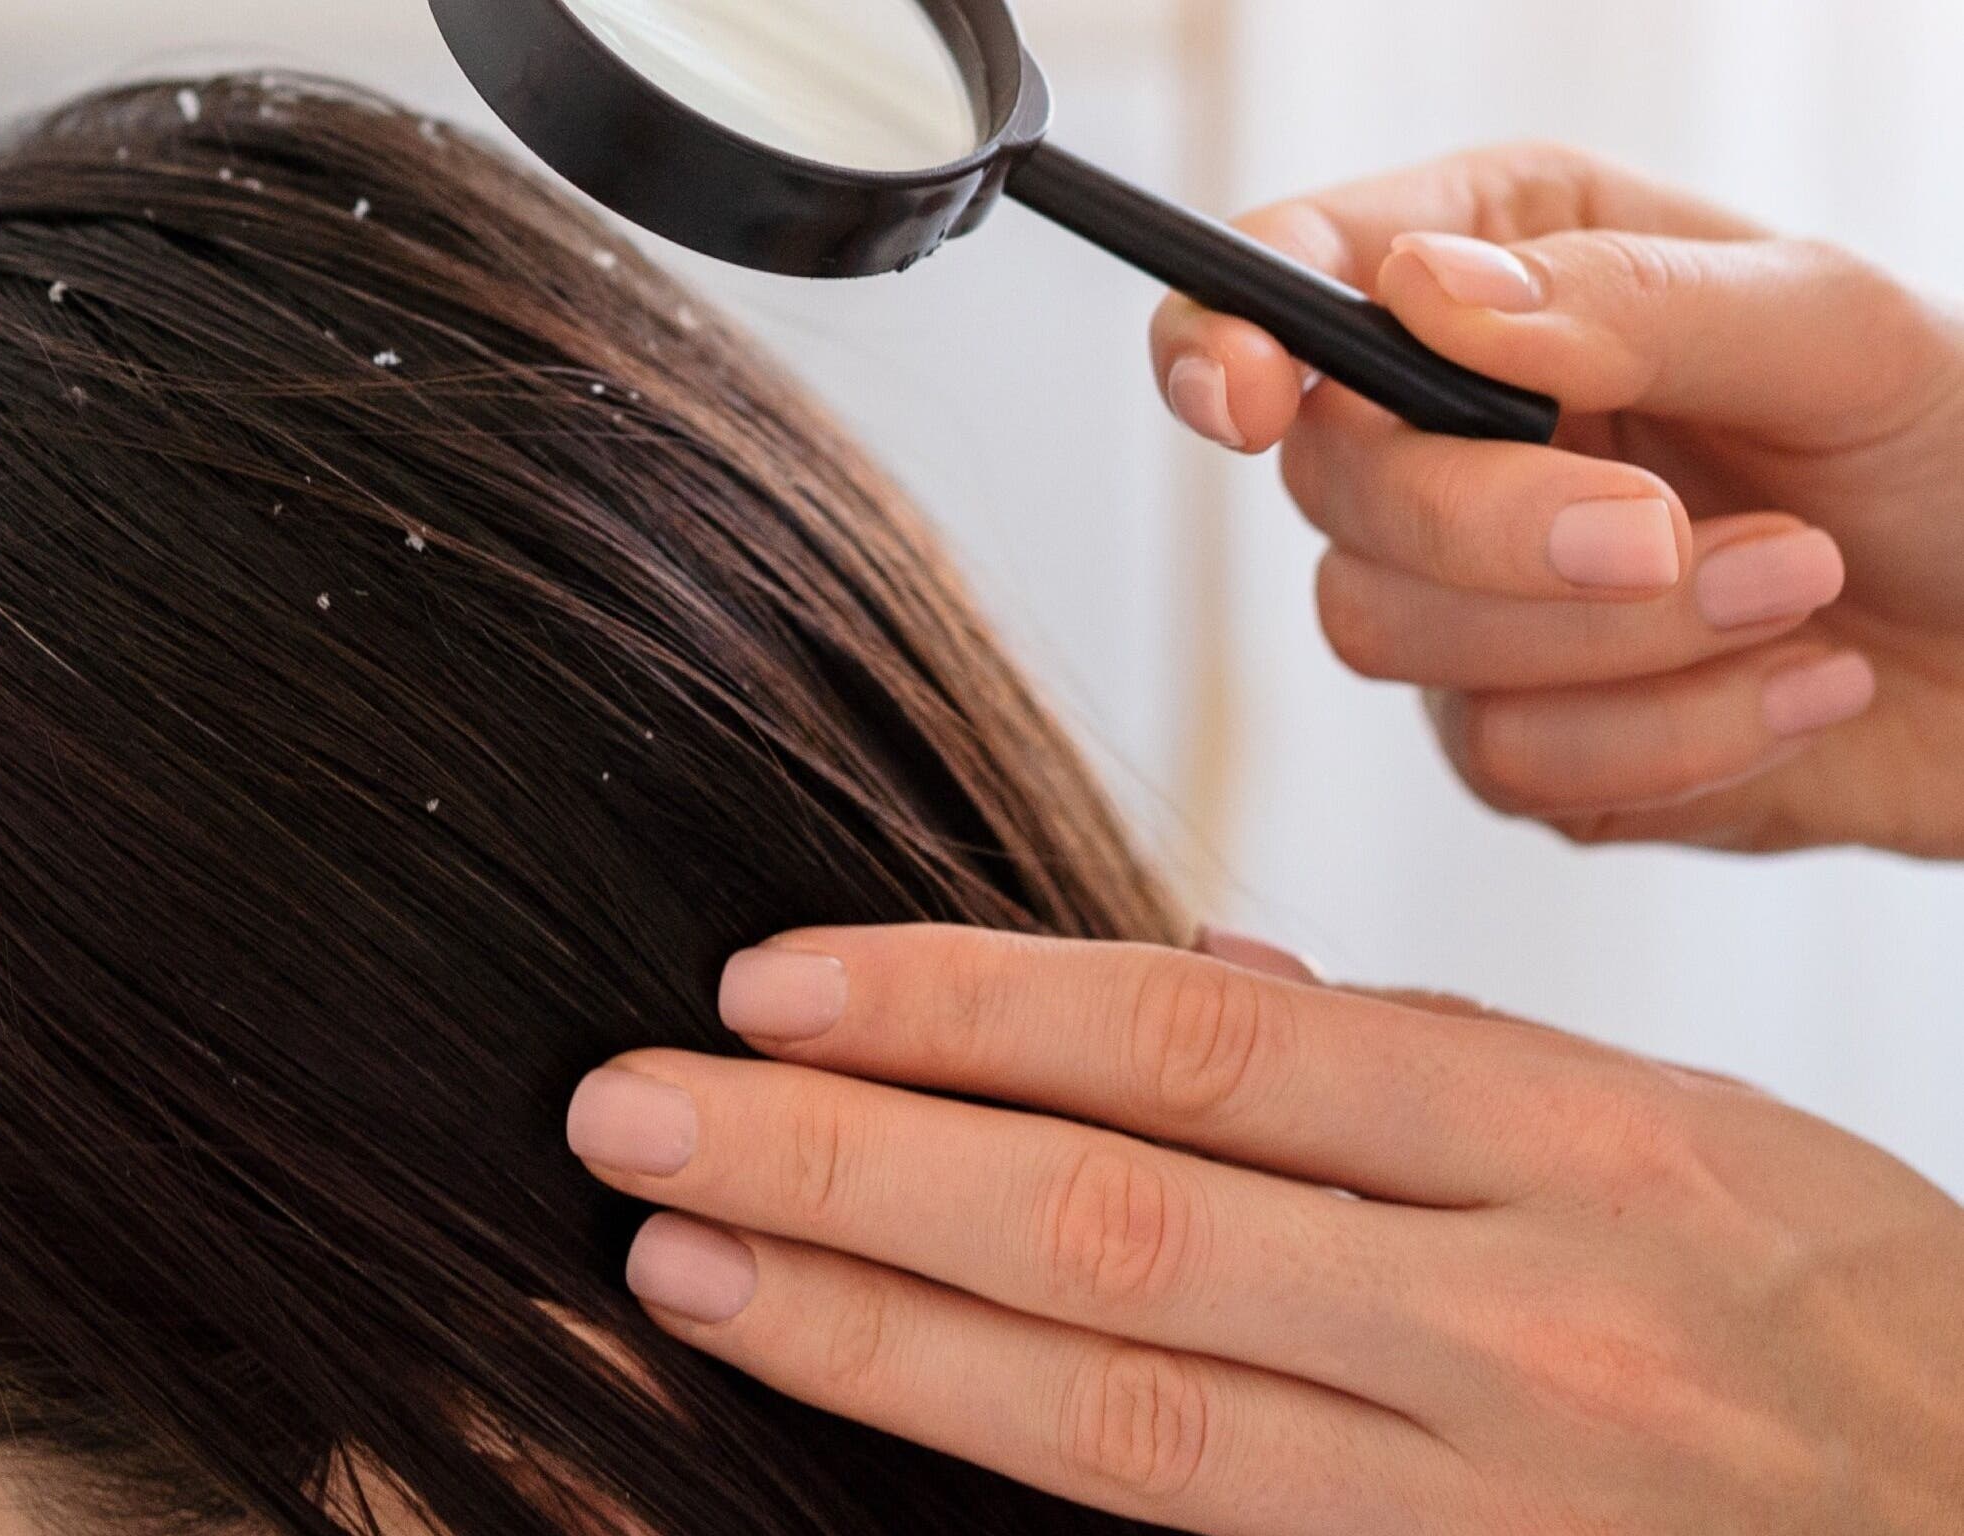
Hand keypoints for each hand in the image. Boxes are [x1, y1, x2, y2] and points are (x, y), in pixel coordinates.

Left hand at [568, 928, 1963, 1533]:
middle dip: (844, 1166)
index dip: (960, 1008)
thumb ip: (1416, 1071)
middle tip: (632, 1115)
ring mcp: (1495, 1508)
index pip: (1199, 1048)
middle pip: (1113, 1224)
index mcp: (1582, 1140)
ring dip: (869, 1331)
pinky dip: (1010, 1469)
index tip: (772, 985)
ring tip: (680, 1265)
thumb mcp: (1682, 1135)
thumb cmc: (1857, 1321)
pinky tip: (876, 1406)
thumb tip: (1173, 993)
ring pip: (1120, 1412)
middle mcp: (1526, 1325)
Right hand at [1149, 143, 1963, 855]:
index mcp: (1502, 272)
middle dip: (1494, 527)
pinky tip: (1804, 687)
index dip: (1222, 340)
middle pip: (1328, 489)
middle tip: (1665, 530)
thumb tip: (1422, 293)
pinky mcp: (1521, 742)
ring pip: (1389, 636)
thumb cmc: (1962, 448)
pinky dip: (1678, 738)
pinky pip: (1510, 764)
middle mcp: (1456, 431)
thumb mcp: (1836, 327)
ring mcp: (1468, 600)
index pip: (1287, 281)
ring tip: (1805, 588)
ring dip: (1622, 639)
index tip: (1251, 396)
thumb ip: (1624, 299)